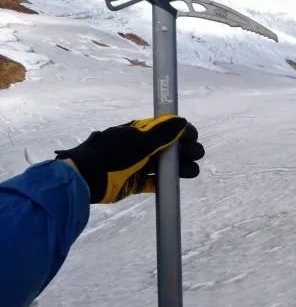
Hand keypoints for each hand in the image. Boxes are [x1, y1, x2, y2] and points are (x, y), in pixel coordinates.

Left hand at [55, 115, 203, 202]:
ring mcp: (138, 165)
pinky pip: (153, 182)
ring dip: (179, 167)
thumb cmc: (113, 154)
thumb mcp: (139, 141)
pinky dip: (165, 183)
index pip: (167, 129)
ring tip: (193, 171)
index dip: (182, 132)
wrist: (87, 176)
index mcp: (141, 132)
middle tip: (196, 154)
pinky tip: (175, 183)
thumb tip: (183, 122)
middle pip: (168, 148)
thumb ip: (162, 133)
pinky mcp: (135, 183)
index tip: (193, 137)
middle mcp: (141, 147)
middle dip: (185, 150)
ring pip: (164, 165)